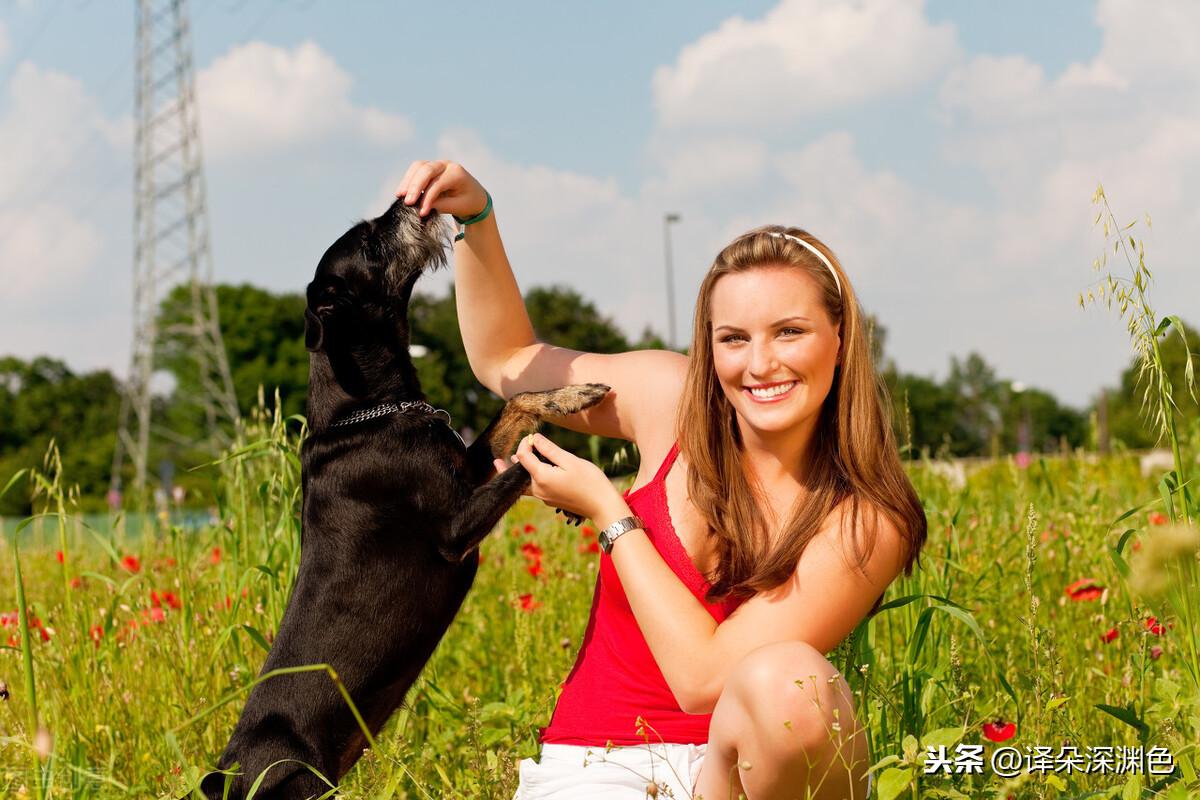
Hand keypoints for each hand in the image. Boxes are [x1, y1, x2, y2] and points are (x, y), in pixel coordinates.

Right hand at [396, 160, 487, 219]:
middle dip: (415, 186)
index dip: (428, 198)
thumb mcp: (457, 207)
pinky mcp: (430, 167)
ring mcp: (437, 164)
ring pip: (418, 166)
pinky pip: (416, 169)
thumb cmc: (468, 202)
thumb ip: (440, 205)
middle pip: (426, 170)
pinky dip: (408, 179)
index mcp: (457, 173)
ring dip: (408, 181)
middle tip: (407, 202)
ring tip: (400, 196)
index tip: (421, 212)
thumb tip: (420, 206)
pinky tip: (402, 192)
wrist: (474, 196)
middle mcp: (447, 165)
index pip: (438, 183)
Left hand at [500, 434, 629, 524]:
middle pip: (517, 476)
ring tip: (508, 464)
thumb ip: (550, 450)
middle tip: (497, 460)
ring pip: (524, 484)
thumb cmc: (590, 481)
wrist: (602, 506)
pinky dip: (529, 479)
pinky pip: (534, 489)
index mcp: (541, 477)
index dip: (525, 444)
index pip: (523, 456)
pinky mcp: (551, 501)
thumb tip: (535, 439)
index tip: (532, 437)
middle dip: (509, 465)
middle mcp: (539, 489)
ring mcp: (544, 497)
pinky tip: (533, 473)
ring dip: (517, 473)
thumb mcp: (570, 461)